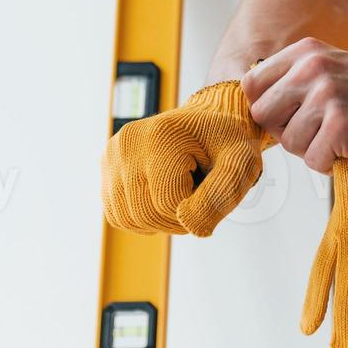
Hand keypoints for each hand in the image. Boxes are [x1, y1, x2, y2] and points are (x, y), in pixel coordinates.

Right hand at [100, 81, 266, 236]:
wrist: (208, 120)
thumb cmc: (227, 142)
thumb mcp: (241, 163)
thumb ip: (223, 194)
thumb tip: (191, 227)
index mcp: (162, 136)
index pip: (170, 205)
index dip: (197, 209)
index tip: (210, 185)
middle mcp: (129, 142)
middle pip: (146, 214)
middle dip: (177, 218)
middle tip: (197, 194)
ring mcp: (113, 152)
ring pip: (129, 218)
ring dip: (159, 220)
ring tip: (179, 192)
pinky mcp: (106, 164)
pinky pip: (118, 214)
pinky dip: (141, 217)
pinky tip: (160, 197)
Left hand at [243, 38, 347, 172]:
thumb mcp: (330, 66)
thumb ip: (293, 78)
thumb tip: (255, 104)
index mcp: (305, 52)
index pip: (252, 84)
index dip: (264, 107)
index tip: (284, 116)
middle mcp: (312, 69)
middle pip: (262, 115)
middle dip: (284, 130)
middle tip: (313, 131)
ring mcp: (326, 97)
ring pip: (288, 142)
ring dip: (310, 149)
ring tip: (336, 137)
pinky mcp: (340, 126)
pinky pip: (312, 160)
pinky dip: (329, 163)